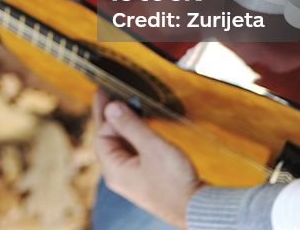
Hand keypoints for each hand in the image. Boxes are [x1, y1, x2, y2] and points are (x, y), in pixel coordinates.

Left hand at [93, 90, 204, 228]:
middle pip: (109, 139)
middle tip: (106, 91)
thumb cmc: (174, 182)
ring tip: (126, 102)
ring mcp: (132, 177)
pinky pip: (134, 151)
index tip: (114, 93)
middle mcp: (118, 174)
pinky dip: (136, 135)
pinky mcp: (145, 177)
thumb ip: (130, 125)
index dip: (110, 114)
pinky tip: (142, 125)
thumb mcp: (152, 147)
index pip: (102, 135)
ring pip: (122, 144)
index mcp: (114, 169)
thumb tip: (111, 107)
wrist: (196, 209)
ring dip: (125, 124)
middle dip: (111, 115)